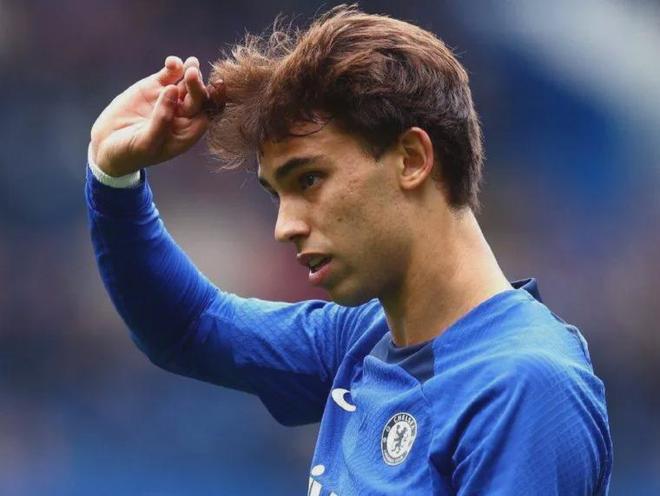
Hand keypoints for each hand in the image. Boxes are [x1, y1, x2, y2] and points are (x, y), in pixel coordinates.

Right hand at [90, 56, 224, 176]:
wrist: (106, 146)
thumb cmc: (130, 152)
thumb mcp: (146, 142)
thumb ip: (162, 119)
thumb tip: (174, 90)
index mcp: (188, 132)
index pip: (208, 114)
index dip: (214, 101)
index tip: (215, 89)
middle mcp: (183, 114)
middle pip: (199, 97)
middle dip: (198, 85)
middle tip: (192, 74)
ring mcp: (169, 99)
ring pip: (187, 82)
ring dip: (191, 72)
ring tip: (190, 64)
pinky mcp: (154, 87)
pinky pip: (169, 73)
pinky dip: (173, 65)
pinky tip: (173, 62)